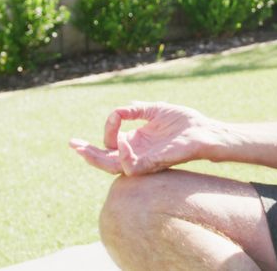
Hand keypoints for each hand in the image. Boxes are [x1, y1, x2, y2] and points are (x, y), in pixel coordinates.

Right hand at [69, 101, 220, 175]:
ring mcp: (143, 160)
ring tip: (83, 149)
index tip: (116, 114)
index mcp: (136, 141)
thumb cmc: (184, 122)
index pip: (110, 143)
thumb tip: (116, 111)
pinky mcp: (153, 164)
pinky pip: (131, 167)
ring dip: (96, 158)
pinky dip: (123, 155)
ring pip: (112, 167)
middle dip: (87, 153)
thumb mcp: (155, 110)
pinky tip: (122, 141)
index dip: (107, 129)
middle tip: (72, 144)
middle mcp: (137, 153)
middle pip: (105, 159)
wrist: (205, 131)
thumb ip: (134, 109)